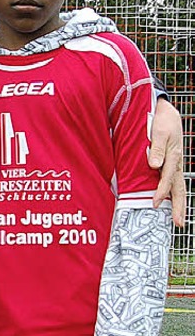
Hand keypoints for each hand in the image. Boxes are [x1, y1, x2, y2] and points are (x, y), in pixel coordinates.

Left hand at [148, 99, 185, 226]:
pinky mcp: (172, 165)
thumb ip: (157, 149)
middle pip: (179, 188)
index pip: (167, 177)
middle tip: (179, 222)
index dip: (162, 190)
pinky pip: (175, 183)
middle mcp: (176, 163)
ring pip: (179, 188)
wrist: (167, 113)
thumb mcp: (160, 132)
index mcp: (173, 156)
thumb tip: (154, 165)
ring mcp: (175, 166)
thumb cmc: (162, 121)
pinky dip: (175, 195)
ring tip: (179, 220)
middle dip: (178, 206)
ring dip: (179, 205)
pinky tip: (172, 205)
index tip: (155, 202)